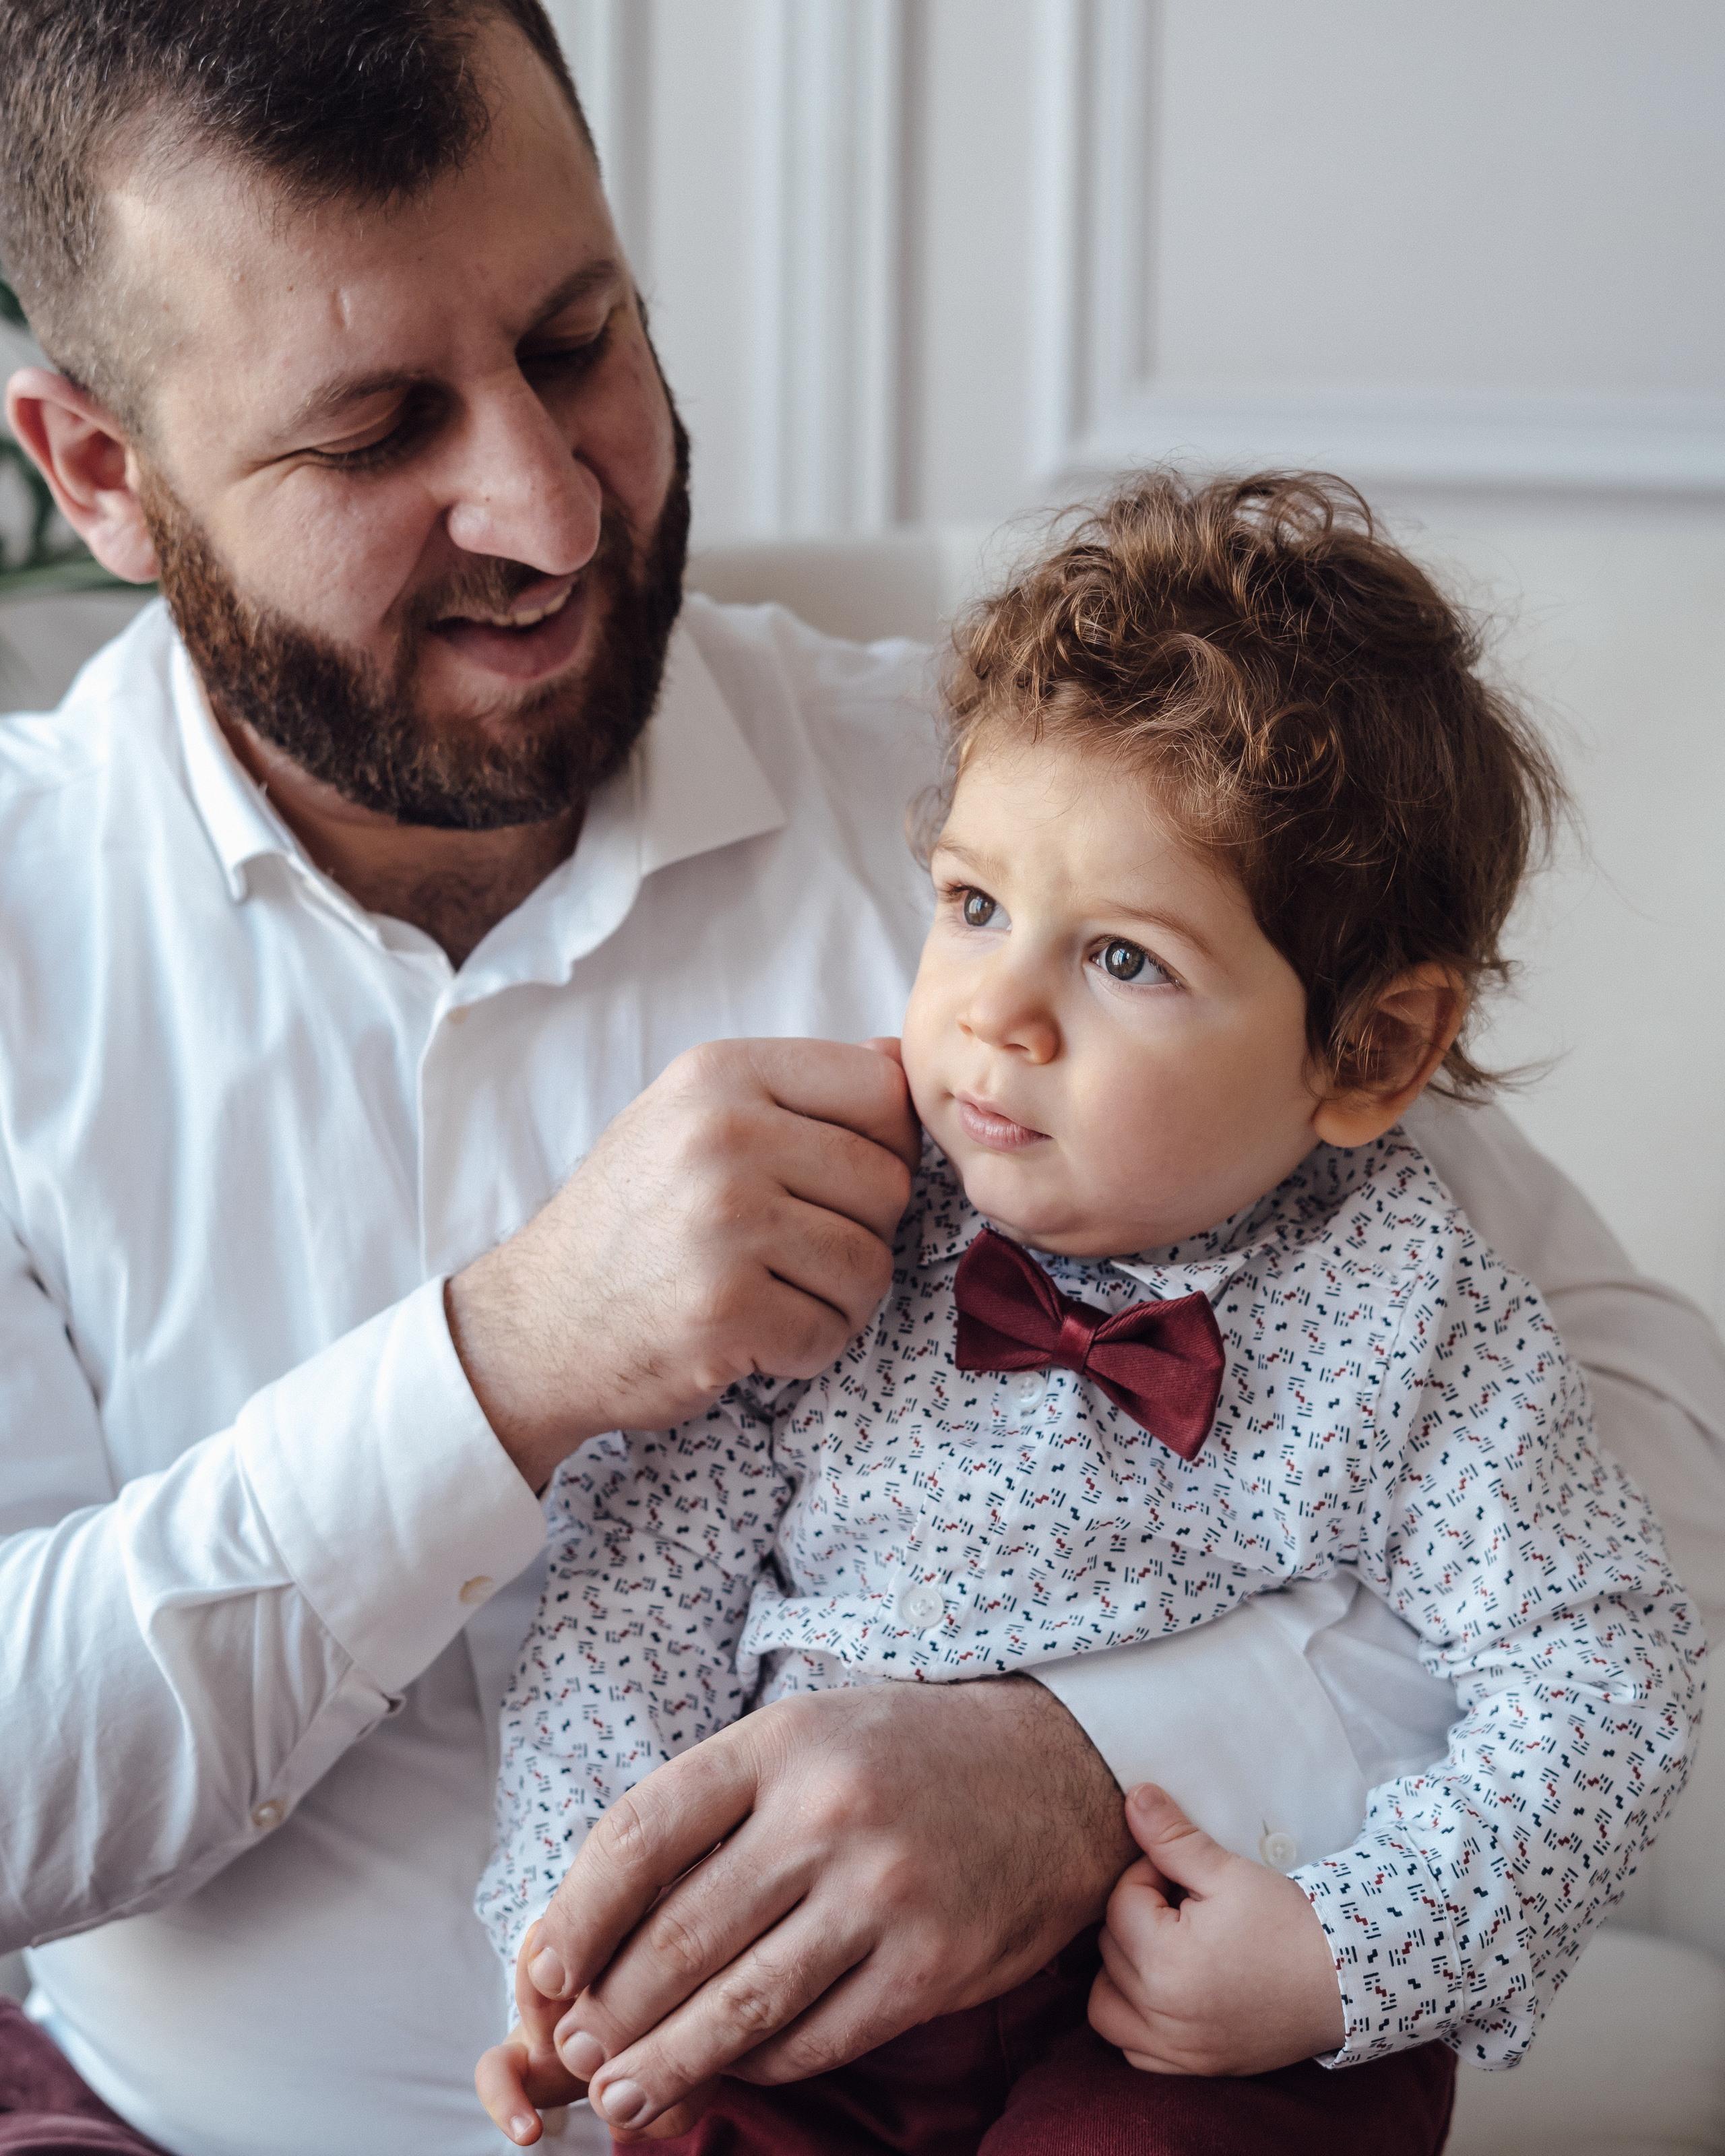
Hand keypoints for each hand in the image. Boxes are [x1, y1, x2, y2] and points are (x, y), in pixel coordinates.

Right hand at [447, 1037, 918, 1489]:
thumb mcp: (692, 1118)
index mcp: (720, 1072)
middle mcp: (722, 1135)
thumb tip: (897, 1053)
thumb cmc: (631, 1221)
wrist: (535, 1323)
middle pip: (888, 1183)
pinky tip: (750, 1335)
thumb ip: (795, 1089)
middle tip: (789, 1252)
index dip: (882, 1145)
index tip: (833, 1181)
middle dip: (860, 1231)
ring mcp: (723, 1222)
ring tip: (768, 1293)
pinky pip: (833, 1331)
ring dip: (837, 1299)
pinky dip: (805, 1349)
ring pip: (871, 1264)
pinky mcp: (725, 1308)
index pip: (881, 1087)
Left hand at [490, 1677, 1136, 2140]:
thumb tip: (605, 1930)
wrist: (1053, 1770)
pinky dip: (763, 2067)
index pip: (642, 1835)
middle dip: (612, 2012)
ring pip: (742, 2006)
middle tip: (575, 2054)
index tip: (545, 1971)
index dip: (578, 1915)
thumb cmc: (899, 1760)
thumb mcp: (802, 1742)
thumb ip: (714, 1818)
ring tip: (623, 2096)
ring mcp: (885, 1891)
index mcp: (780, 1744)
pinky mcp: (934, 1964)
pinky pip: (820, 2038)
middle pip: (682, 1937)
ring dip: (668, 2064)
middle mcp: (828, 1813)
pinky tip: (734, 2072)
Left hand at [1088, 1783, 1345, 2075]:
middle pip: (1110, 1949)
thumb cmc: (1287, 1922)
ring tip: (1164, 1943)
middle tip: (1183, 1903)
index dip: (1149, 1874)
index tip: (1186, 1875)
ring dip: (1121, 1970)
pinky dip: (1135, 2022)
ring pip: (1105, 2005)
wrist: (1344, 1978)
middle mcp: (1162, 2017)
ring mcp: (1178, 2050)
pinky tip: (1163, 1992)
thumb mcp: (1228, 1872)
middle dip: (1137, 1916)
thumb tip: (1132, 1796)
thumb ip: (1171, 1837)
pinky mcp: (1195, 2068)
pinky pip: (1134, 2051)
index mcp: (1165, 1964)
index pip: (1120, 1902)